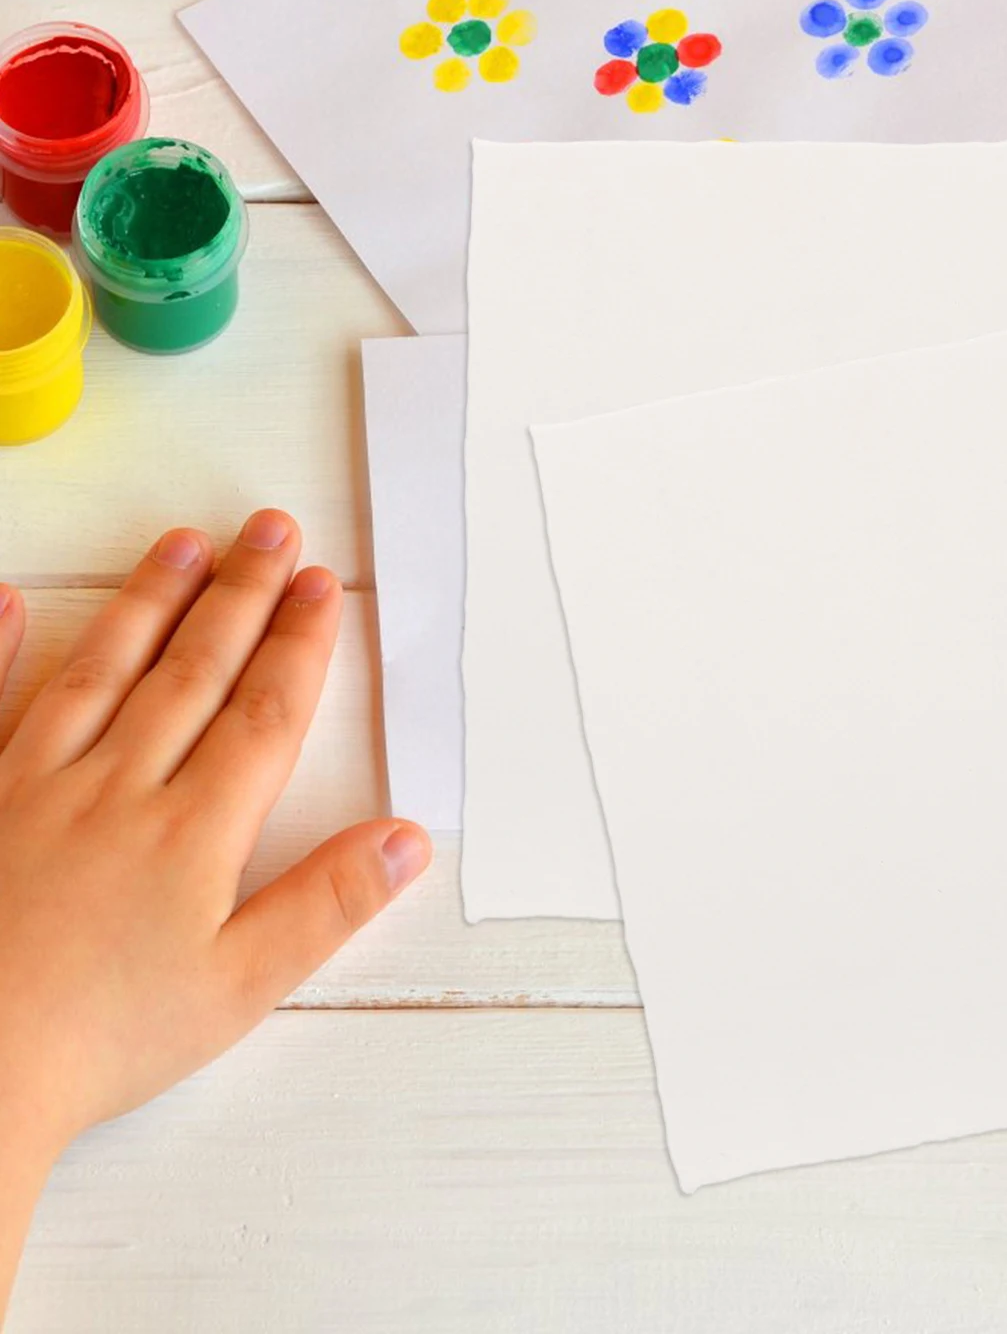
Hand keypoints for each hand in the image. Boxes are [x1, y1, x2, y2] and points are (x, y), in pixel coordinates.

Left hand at [0, 513, 430, 1177]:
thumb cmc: (100, 1037)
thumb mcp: (239, 987)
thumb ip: (327, 903)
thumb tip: (408, 838)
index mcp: (192, 829)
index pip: (263, 714)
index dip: (298, 645)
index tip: (319, 587)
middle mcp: (117, 787)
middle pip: (194, 671)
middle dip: (241, 596)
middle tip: (271, 529)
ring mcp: (32, 786)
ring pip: (102, 671)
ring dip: (149, 601)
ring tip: (185, 543)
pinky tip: (10, 601)